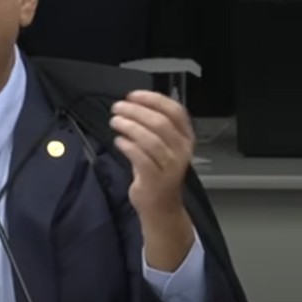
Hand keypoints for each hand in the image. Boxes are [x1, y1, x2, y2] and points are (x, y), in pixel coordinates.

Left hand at [109, 90, 193, 215]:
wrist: (161, 206)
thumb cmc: (157, 171)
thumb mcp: (162, 145)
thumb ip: (152, 125)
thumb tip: (131, 104)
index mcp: (186, 137)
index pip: (175, 111)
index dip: (153, 99)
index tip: (133, 95)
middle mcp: (182, 150)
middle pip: (160, 122)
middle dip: (135, 111)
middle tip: (117, 108)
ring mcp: (171, 165)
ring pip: (150, 139)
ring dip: (129, 126)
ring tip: (115, 122)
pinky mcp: (156, 179)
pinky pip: (140, 157)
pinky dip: (127, 145)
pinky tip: (118, 141)